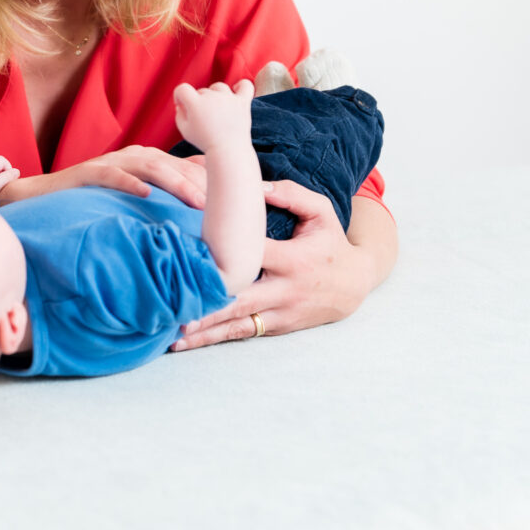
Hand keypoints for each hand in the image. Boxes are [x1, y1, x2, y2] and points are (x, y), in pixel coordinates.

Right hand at [0, 145, 207, 208]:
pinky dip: (130, 183)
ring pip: (150, 167)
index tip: (233, 196)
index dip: (210, 178)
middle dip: (200, 181)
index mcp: (146, 160)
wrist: (43, 195)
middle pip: (173, 164)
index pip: (184, 165)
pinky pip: (113, 175)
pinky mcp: (89, 172)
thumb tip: (197, 210)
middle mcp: (132, 156)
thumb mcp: (132, 195)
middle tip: (224, 202)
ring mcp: (111, 161)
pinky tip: (146, 194)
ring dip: (175, 182)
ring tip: (196, 200)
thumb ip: (160, 196)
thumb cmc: (93, 199)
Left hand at [170, 179, 371, 350]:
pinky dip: (216, 338)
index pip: (253, 255)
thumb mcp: (321, 212)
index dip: (223, 255)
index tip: (190, 254)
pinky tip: (189, 342)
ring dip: (206, 331)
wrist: (355, 284)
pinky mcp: (278, 326)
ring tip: (173, 337)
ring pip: (238, 324)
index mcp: (293, 258)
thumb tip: (255, 187)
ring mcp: (281, 312)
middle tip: (174, 311)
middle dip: (208, 307)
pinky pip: (243, 333)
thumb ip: (290, 194)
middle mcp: (285, 289)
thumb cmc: (330, 242)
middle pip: (241, 300)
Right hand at [172, 80, 253, 155]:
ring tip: (216, 110)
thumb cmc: (205, 142)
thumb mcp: (184, 130)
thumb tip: (182, 104)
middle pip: (202, 91)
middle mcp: (212, 97)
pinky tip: (236, 92)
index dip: (179, 96)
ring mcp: (229, 98)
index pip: (182, 89)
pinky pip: (245, 85)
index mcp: (195, 103)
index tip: (181, 105)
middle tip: (203, 119)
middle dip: (198, 102)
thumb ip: (180, 114)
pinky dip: (241, 86)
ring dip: (215, 95)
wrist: (228, 151)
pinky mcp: (243, 102)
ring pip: (218, 87)